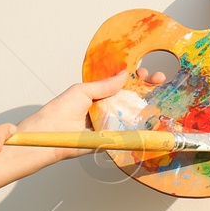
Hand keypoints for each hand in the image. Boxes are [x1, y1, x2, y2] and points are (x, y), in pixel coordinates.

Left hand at [18, 66, 167, 160]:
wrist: (49, 137)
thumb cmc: (58, 112)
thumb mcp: (81, 91)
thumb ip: (104, 85)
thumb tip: (124, 74)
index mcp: (97, 94)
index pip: (121, 83)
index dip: (135, 77)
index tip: (146, 71)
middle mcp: (105, 108)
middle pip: (130, 97)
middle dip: (147, 88)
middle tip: (159, 80)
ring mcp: (109, 124)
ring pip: (132, 114)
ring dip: (147, 106)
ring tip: (160, 96)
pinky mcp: (110, 139)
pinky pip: (127, 132)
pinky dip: (140, 127)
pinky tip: (153, 119)